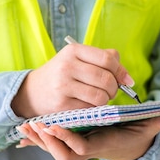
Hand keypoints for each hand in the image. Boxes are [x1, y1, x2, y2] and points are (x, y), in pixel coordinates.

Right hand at [11, 42, 134, 118]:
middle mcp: (67, 66)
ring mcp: (63, 86)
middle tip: (110, 92)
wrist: (32, 92)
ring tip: (99, 98)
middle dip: (114, 88)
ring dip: (106, 100)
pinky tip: (87, 105)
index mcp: (73, 51)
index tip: (125, 81)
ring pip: (100, 96)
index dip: (121, 71)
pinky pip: (90, 108)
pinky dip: (94, 109)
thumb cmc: (61, 75)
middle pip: (106, 79)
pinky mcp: (62, 104)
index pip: (108, 59)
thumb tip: (128, 78)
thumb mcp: (77, 60)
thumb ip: (103, 61)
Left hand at [16, 114, 159, 159]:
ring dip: (38, 140)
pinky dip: (37, 139)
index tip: (54, 125)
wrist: (130, 145)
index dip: (67, 138)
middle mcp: (88, 150)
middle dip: (47, 143)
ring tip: (25, 125)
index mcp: (103, 145)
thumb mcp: (149, 126)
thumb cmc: (138, 134)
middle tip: (35, 125)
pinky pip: (51, 144)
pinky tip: (24, 129)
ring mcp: (79, 149)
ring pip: (53, 151)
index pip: (81, 147)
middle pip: (62, 155)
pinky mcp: (71, 145)